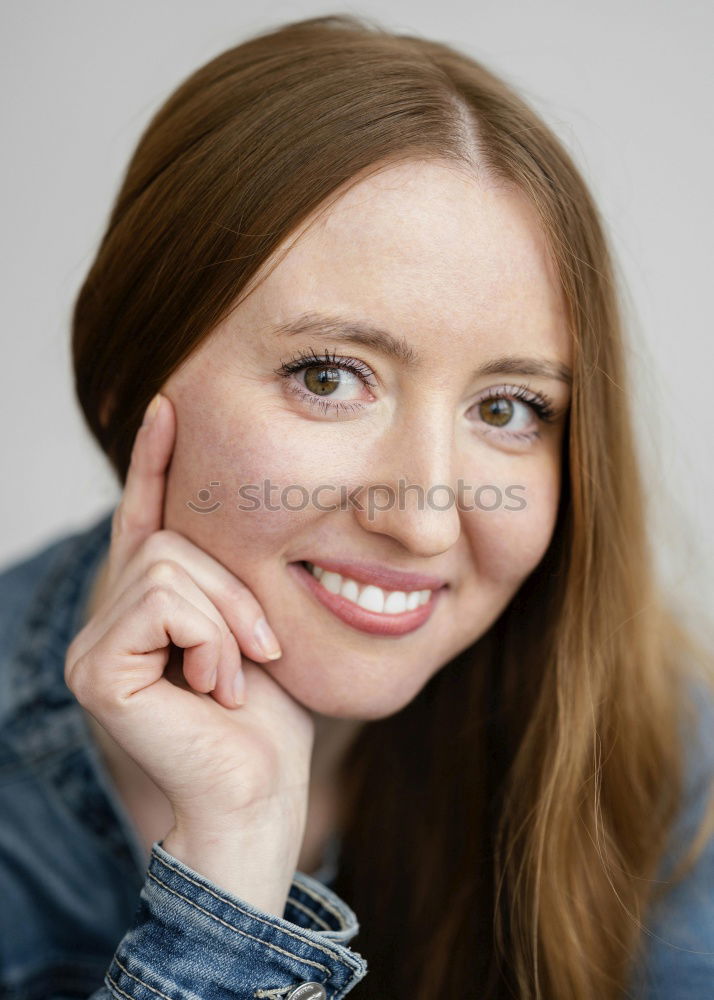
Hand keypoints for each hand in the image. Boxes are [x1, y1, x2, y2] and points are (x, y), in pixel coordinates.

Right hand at [65, 393, 314, 908]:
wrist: (259, 796)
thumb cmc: (267, 721)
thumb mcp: (254, 628)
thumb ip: (224, 578)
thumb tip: (228, 508)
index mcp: (146, 609)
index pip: (145, 517)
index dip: (154, 460)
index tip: (170, 404)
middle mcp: (109, 621)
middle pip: (169, 540)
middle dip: (234, 591)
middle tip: (263, 653)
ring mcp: (95, 647)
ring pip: (169, 565)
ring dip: (228, 619)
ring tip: (238, 677)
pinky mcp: (97, 670)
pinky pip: (163, 601)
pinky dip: (209, 638)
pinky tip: (214, 689)